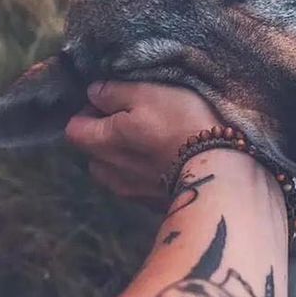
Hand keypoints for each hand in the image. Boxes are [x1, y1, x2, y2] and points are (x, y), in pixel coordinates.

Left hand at [65, 82, 220, 204]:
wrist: (222, 171)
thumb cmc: (182, 124)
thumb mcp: (148, 93)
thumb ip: (114, 92)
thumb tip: (93, 93)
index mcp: (103, 143)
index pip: (73, 128)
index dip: (89, 110)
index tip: (115, 100)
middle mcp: (111, 172)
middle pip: (93, 151)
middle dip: (106, 134)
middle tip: (137, 117)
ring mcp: (132, 192)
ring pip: (114, 170)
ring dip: (126, 154)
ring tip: (154, 139)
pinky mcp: (154, 204)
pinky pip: (138, 184)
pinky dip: (146, 171)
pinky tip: (170, 158)